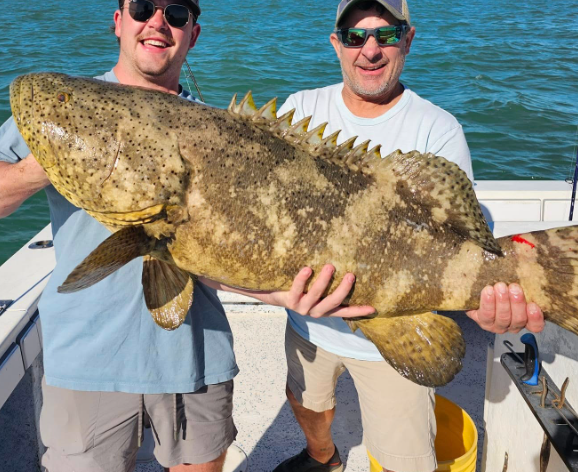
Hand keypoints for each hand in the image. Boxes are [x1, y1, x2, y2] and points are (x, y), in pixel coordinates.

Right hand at [215, 265, 375, 317]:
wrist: (277, 298)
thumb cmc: (263, 284)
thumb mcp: (249, 281)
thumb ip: (229, 278)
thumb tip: (204, 271)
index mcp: (284, 299)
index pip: (291, 294)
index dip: (299, 284)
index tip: (305, 268)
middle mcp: (301, 308)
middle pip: (313, 300)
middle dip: (323, 284)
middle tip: (329, 265)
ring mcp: (316, 310)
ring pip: (329, 305)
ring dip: (340, 291)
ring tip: (348, 275)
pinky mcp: (328, 309)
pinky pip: (344, 312)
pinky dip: (357, 309)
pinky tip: (373, 307)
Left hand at [278, 265, 376, 317]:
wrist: (272, 294)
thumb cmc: (299, 289)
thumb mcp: (315, 289)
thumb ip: (328, 284)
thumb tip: (343, 264)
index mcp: (324, 309)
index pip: (344, 311)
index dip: (358, 310)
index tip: (373, 308)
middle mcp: (315, 311)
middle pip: (332, 302)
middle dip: (343, 290)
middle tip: (350, 275)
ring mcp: (302, 307)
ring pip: (316, 294)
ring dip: (324, 280)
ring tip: (330, 266)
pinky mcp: (289, 301)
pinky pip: (297, 289)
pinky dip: (302, 279)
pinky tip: (307, 269)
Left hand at [466, 283, 543, 333]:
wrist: (479, 290)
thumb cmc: (503, 285)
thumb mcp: (515, 282)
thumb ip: (524, 277)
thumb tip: (530, 257)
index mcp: (526, 318)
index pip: (536, 325)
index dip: (535, 317)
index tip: (533, 305)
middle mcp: (514, 324)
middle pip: (519, 319)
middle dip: (517, 303)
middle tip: (514, 287)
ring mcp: (499, 325)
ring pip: (503, 318)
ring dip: (502, 301)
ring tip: (500, 287)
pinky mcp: (484, 322)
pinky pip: (486, 315)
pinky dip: (488, 303)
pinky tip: (488, 291)